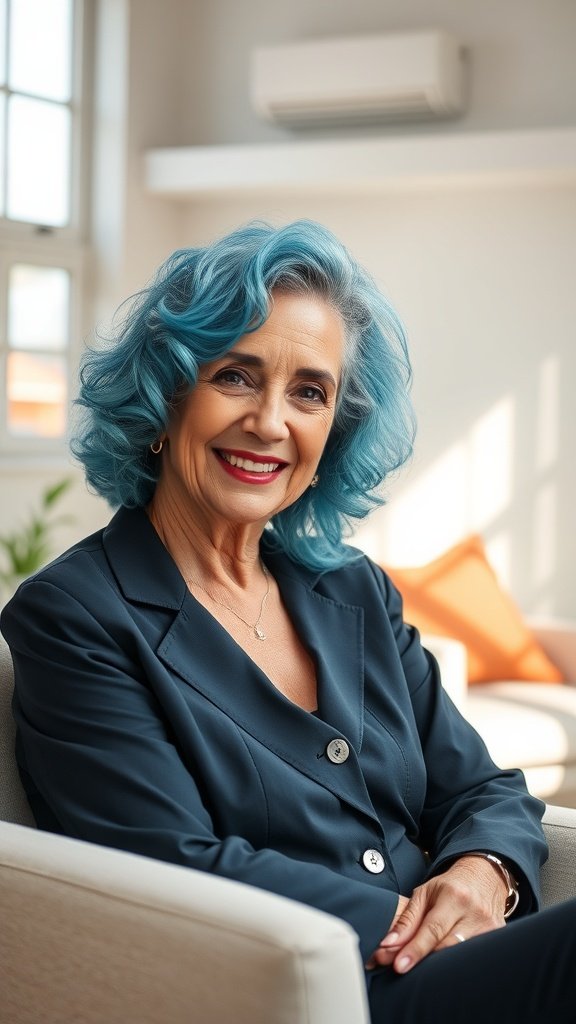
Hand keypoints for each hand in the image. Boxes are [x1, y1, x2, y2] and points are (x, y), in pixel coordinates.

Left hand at [367, 855, 507, 973]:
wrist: (485, 878)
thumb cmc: (450, 887)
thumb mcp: (425, 893)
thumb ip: (407, 919)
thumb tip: (388, 944)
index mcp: (454, 896)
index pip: (433, 929)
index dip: (415, 950)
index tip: (399, 966)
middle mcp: (475, 913)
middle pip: (447, 948)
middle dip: (423, 961)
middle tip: (401, 968)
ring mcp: (491, 928)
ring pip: (461, 957)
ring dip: (439, 967)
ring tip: (422, 969)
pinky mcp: (498, 940)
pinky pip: (474, 960)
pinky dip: (457, 965)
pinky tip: (445, 967)